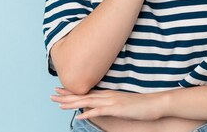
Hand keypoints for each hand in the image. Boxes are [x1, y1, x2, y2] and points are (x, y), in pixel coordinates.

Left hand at [50, 86, 164, 120]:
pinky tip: (79, 115)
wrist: (155, 104)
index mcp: (108, 94)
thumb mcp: (122, 103)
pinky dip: (88, 113)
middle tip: (52, 94)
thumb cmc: (140, 105)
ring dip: (72, 102)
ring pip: (87, 101)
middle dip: (66, 95)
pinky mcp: (116, 109)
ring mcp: (111, 102)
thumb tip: (100, 106)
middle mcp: (107, 96)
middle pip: (83, 95)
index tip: (59, 90)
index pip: (86, 92)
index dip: (72, 92)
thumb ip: (110, 104)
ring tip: (59, 103)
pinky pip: (99, 111)